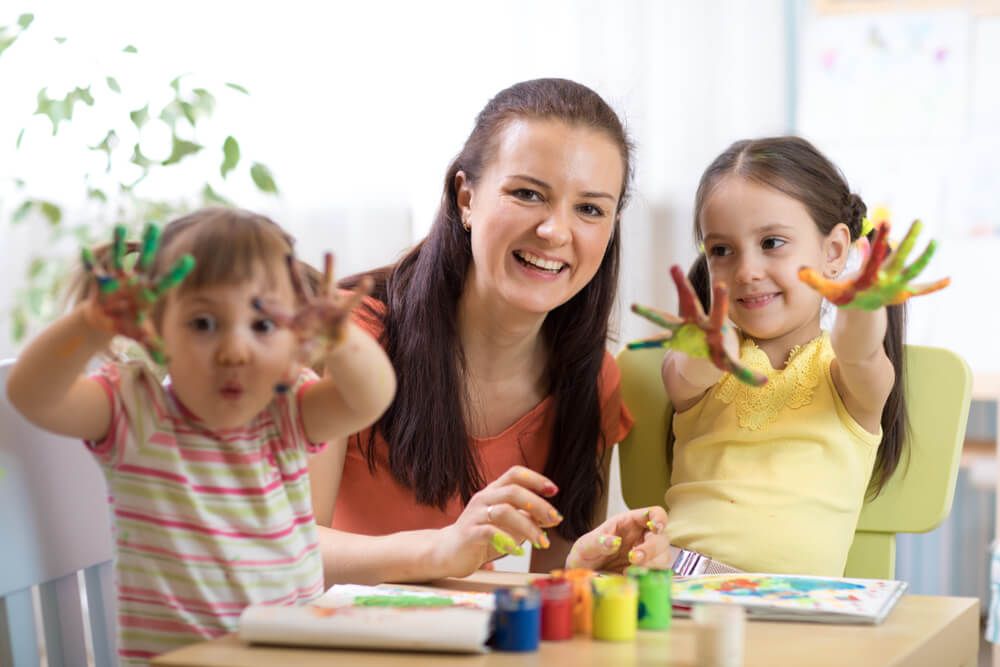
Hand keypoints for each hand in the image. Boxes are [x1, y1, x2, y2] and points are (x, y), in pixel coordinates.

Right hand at [81, 223, 193, 363]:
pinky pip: (95, 268)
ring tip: (120, 226)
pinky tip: (84, 250)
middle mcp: (136, 281)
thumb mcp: (141, 336)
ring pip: (120, 257)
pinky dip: (89, 260)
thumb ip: (154, 347)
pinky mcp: (102, 281)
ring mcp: (119, 278)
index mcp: (149, 292)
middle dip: (150, 243)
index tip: (190, 259)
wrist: (106, 321)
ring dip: (119, 243)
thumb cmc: (127, 324)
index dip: (177, 271)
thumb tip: (168, 362)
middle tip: (154, 224)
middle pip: (145, 259)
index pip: (166, 280)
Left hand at [254, 252, 372, 365]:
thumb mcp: (304, 356)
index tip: (254, 301)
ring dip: (329, 269)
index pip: (280, 314)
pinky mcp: (342, 311)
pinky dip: (360, 293)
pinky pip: (352, 302)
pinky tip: (367, 281)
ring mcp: (326, 306)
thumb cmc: (314, 345)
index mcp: (297, 320)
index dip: (269, 308)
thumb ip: (292, 368)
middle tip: (288, 256)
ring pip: (326, 285)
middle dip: (295, 275)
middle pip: (301, 290)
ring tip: (329, 253)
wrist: (332, 341)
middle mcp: (310, 308)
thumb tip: (279, 387)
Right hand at [431, 466, 563, 577]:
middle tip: (555, 520)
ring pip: (504, 511)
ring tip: (542, 542)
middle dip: (538, 505)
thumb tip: (552, 517)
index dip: (536, 479)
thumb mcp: (507, 524)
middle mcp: (483, 498)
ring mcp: (474, 515)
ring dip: (528, 527)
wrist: (447, 552)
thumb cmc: (481, 536)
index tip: (554, 491)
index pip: (515, 474)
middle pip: (513, 491)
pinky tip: (519, 551)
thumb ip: (526, 517)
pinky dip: (508, 541)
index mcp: (493, 492)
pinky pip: (490, 532)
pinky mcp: (468, 533)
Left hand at [565, 506, 670, 572]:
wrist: (583, 577)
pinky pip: (658, 575)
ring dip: (652, 565)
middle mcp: (642, 538)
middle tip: (634, 559)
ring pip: (663, 558)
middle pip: (662, 538)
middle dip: (651, 549)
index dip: (660, 518)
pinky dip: (651, 578)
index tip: (656, 528)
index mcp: (629, 523)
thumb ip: (598, 542)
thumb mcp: (586, 546)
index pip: (653, 513)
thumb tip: (614, 542)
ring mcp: (647, 557)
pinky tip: (634, 580)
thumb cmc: (586, 555)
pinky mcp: (646, 574)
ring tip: (628, 572)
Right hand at [628, 265, 766, 386]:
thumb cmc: (721, 349)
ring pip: (665, 318)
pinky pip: (656, 341)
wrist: (708, 348)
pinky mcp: (672, 338)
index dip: (720, 299)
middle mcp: (695, 322)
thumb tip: (764, 383)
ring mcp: (681, 329)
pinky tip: (631, 345)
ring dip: (650, 313)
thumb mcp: (731, 361)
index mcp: (713, 325)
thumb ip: (745, 372)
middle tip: (674, 266)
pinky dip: (645, 344)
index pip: (718, 310)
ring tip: (634, 306)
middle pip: (688, 302)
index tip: (721, 283)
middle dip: (681, 286)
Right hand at [799, 219, 949, 309]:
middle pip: (901, 259)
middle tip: (919, 222)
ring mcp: (897, 289)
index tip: (886, 221)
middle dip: (911, 241)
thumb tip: (799, 268)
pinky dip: (934, 286)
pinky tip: (949, 280)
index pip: (876, 256)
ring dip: (925, 257)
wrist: (859, 323)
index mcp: (868, 279)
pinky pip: (921, 290)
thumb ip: (814, 278)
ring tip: (935, 241)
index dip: (881, 238)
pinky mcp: (904, 294)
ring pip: (914, 271)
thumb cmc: (843, 300)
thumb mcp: (828, 290)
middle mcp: (886, 283)